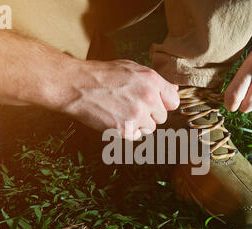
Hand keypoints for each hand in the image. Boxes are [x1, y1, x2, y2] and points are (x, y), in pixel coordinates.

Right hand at [60, 59, 179, 139]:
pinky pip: (136, 137)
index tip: (153, 104)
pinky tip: (116, 120)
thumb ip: (154, 81)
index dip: (163, 104)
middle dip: (150, 115)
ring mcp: (137, 115)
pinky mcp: (125, 129)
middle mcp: (148, 98)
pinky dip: (127, 132)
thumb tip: (174, 89)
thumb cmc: (103, 75)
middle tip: (131, 106)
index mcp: (152, 80)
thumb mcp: (132, 69)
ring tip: (122, 112)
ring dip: (139, 124)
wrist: (77, 85)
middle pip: (162, 117)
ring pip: (150, 128)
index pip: (173, 101)